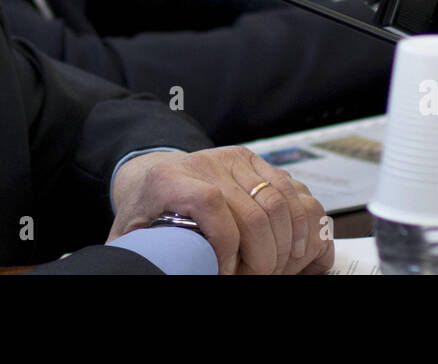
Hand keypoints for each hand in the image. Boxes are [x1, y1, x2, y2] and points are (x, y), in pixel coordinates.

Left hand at [109, 147, 333, 274]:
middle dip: (262, 256)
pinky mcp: (256, 161)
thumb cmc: (148, 214)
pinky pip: (294, 191)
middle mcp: (205, 162)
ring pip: (281, 201)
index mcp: (169, 179)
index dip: (225, 244)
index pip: (210, 202)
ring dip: (286, 244)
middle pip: (253, 209)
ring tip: (272, 268)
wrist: (154, 180)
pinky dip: (301, 226)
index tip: (226, 272)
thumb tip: (165, 268)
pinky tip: (292, 250)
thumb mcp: (137, 236)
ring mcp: (234, 159)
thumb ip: (150, 251)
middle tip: (254, 277)